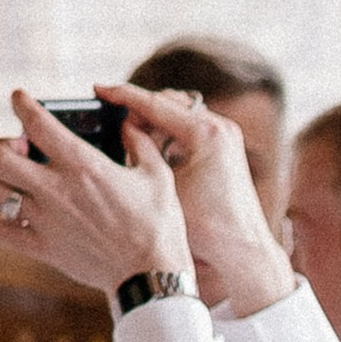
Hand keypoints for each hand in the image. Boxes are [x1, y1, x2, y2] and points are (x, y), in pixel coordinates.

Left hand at [0, 94, 188, 298]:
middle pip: (0, 157)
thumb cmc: (159, 224)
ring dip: (0, 180)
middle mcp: (57, 190)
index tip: (19, 97)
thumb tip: (128, 126)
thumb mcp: (157, 173)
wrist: (152, 274)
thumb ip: (139, 143)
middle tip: (20, 149)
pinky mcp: (42, 248)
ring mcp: (45, 221)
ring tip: (17, 180)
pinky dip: (3, 219)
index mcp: (84, 166)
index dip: (22, 104)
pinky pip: (1, 230)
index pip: (37, 124)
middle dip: (3, 145)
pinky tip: (19, 214)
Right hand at [103, 83, 293, 313]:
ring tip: (125, 134)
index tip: (99, 89)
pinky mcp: (223, 147)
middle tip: (108, 117)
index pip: (156, 103)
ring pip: (177, 114)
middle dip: (138, 107)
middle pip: (167, 102)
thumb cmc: (207, 228)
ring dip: (151, 120)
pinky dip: (166, 132)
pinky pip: (187, 128)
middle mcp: (219, 128)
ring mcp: (224, 136)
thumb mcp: (164, 187)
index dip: (123, 96)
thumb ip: (144, 153)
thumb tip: (124, 131)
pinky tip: (147, 147)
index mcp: (206, 133)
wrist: (241, 251)